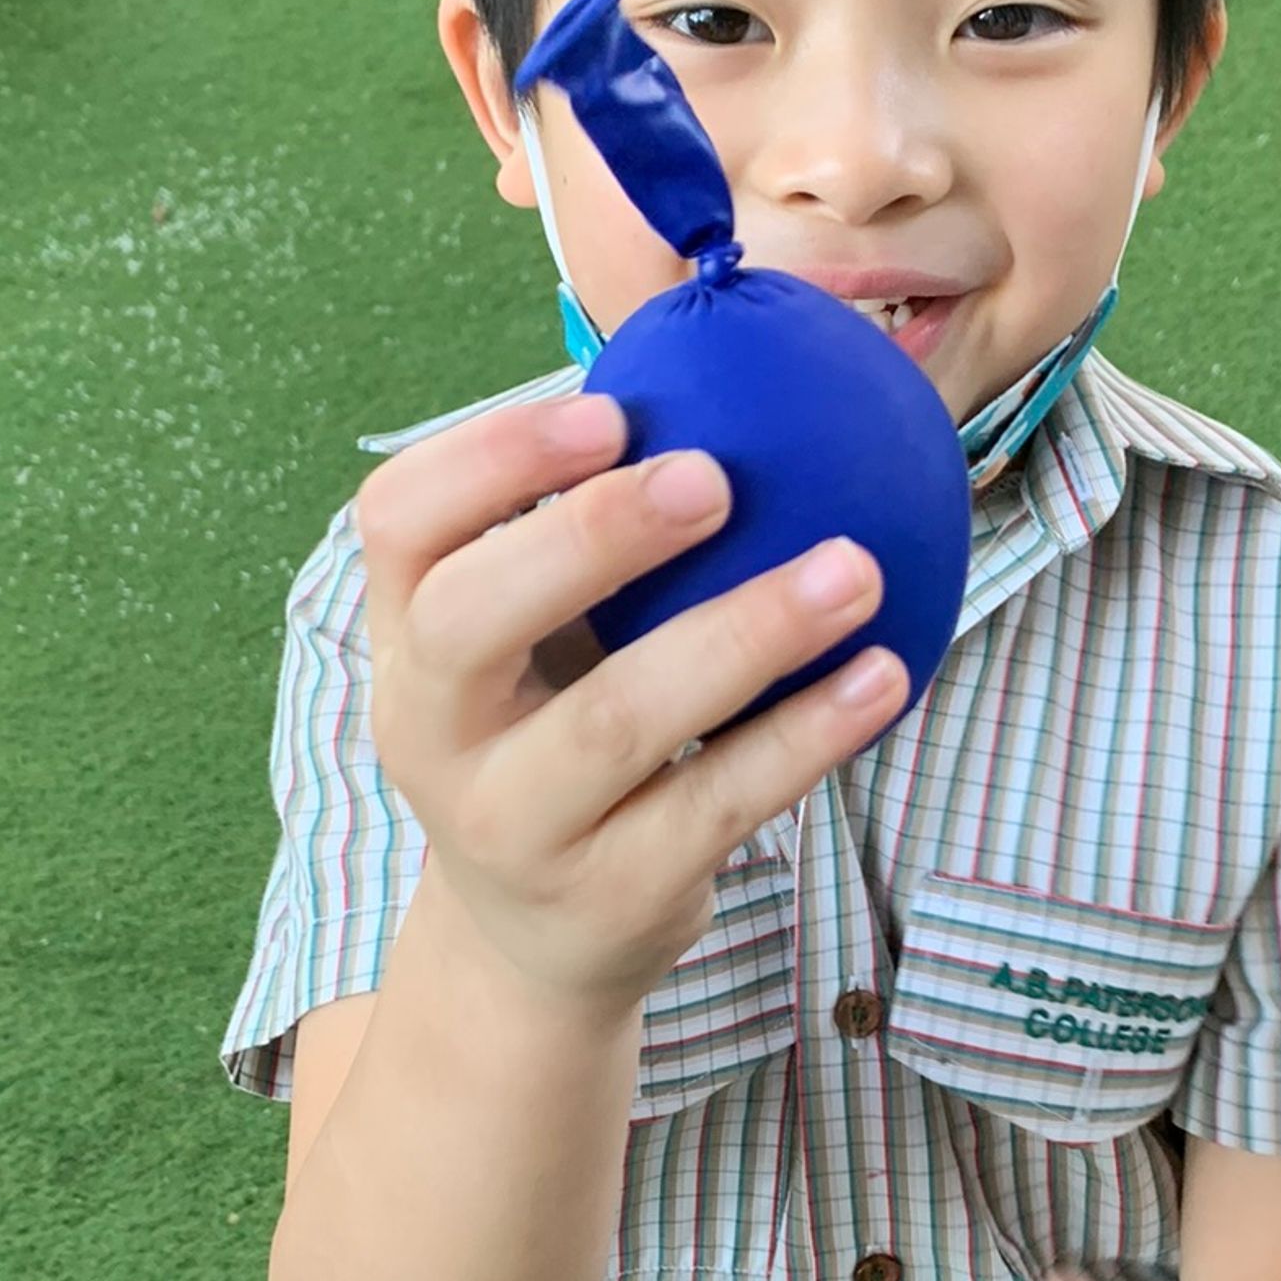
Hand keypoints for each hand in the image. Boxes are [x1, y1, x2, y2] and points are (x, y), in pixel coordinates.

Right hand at [359, 393, 907, 1010]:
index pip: (397, 523)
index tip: (604, 407)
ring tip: (855, 568)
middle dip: (590, 539)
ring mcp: (512, 822)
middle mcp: (433, 726)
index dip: (487, 459)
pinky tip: (883, 674)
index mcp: (405, 632)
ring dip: (745, 636)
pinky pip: (716, 804)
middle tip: (714, 477)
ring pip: (616, 723)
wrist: (536, 937)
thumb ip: (583, 523)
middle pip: (473, 621)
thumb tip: (731, 343)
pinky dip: (805, 735)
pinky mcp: (608, 893)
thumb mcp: (532, 633)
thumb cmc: (554, 725)